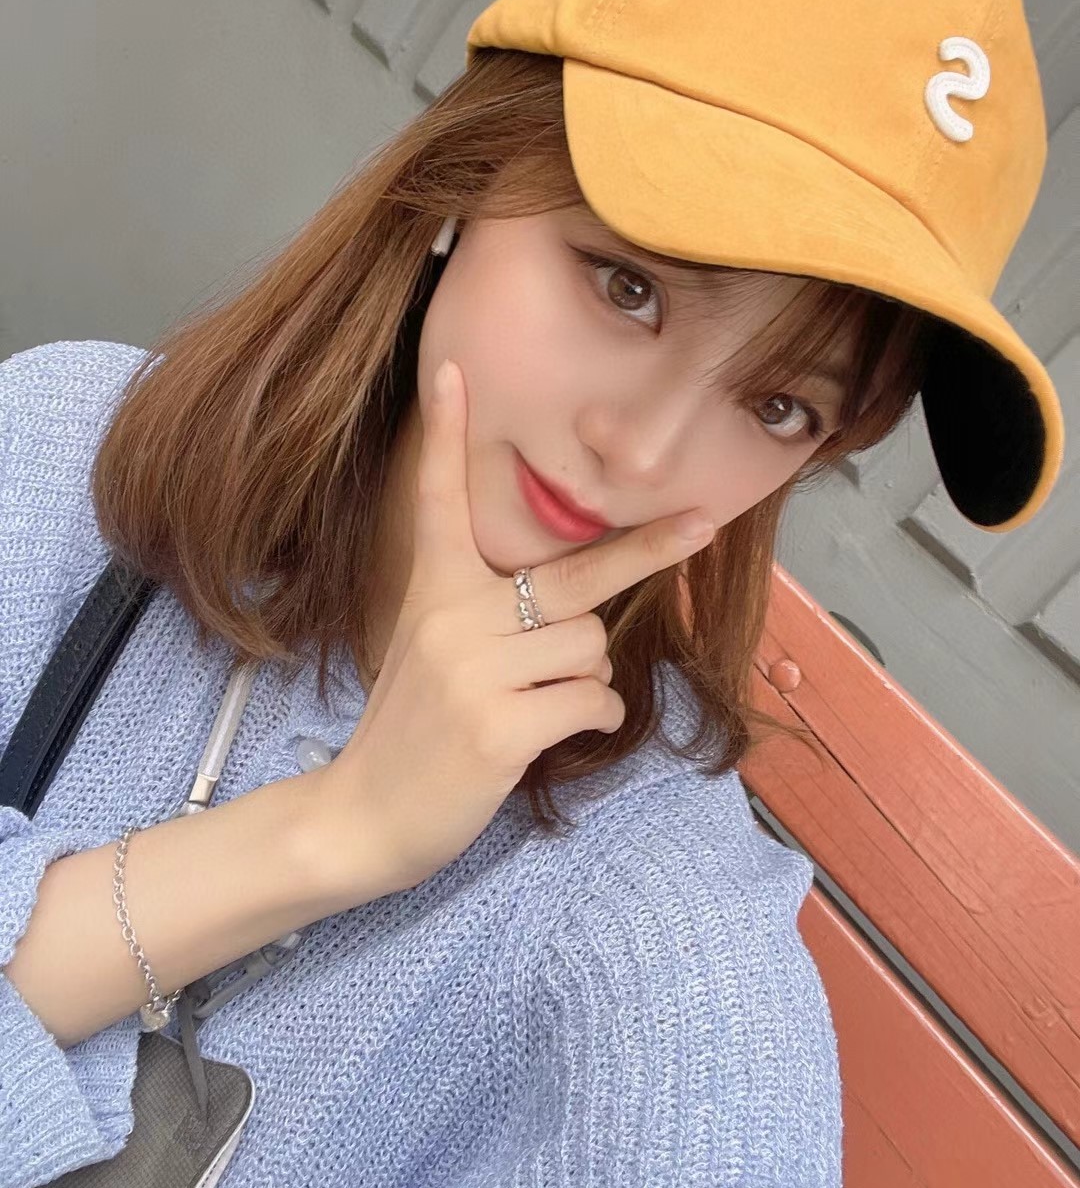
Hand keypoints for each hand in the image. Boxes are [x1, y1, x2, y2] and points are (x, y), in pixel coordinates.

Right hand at [320, 358, 715, 898]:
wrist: (362, 815)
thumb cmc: (412, 728)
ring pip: (591, 646)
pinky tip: (554, 732)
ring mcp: (474, 672)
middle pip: (575, 575)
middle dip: (649, 551)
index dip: (445, 435)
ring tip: (542, 702)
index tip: (453, 373)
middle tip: (705, 523)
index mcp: (433, 590)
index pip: (439, 501)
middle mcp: (452, 618)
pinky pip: (592, 701)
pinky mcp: (500, 726)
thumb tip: (584, 612)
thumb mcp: (432, 651)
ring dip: (588, 677)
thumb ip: (488, 614)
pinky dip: (591, 717)